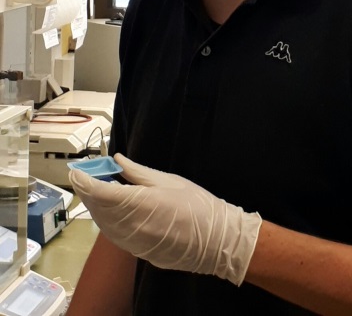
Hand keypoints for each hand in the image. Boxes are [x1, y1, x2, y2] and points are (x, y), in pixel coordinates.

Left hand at [69, 154, 261, 284]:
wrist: (214, 241)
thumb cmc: (196, 205)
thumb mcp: (168, 181)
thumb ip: (138, 172)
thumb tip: (116, 160)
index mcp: (141, 204)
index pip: (102, 193)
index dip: (85, 181)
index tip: (75, 170)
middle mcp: (132, 226)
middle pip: (98, 208)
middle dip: (87, 191)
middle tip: (85, 174)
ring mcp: (133, 242)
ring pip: (103, 223)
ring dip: (95, 205)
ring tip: (96, 188)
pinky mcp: (137, 251)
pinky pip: (112, 234)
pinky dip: (105, 219)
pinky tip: (110, 207)